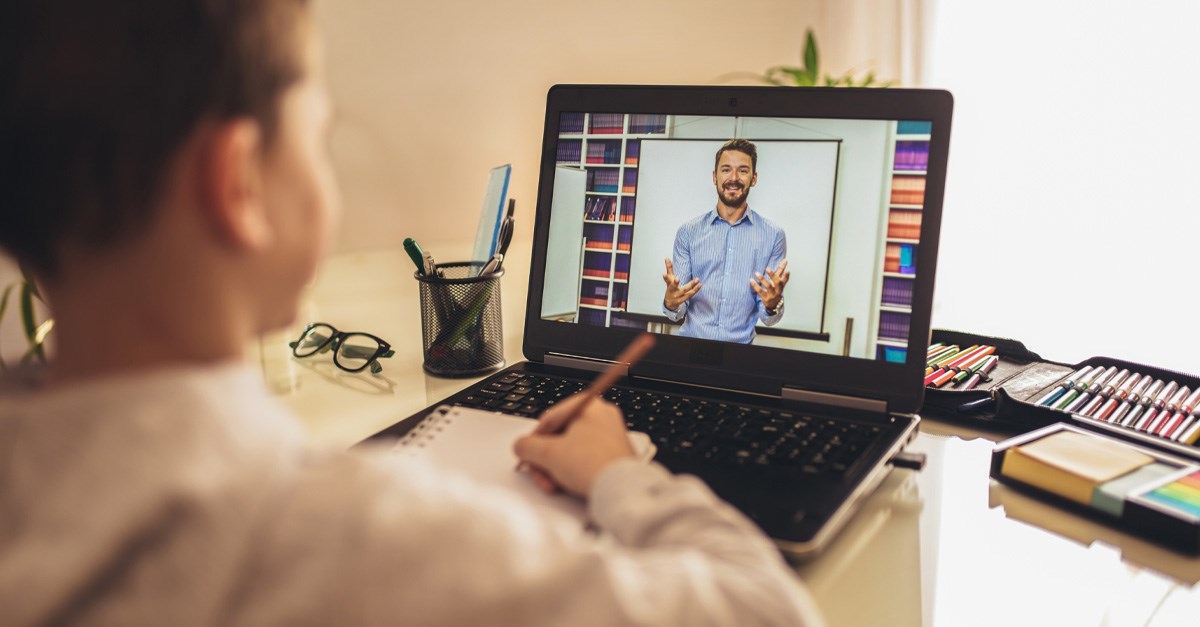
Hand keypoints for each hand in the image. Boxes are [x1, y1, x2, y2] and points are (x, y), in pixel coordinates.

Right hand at [513, 395, 634, 496]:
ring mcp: (610, 436)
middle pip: (560, 436)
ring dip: (556, 468)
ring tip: (553, 483)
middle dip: (546, 459)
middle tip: (539, 472)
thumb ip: (526, 446)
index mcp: (589, 406)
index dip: (535, 439)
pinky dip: (573, 471)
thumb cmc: (594, 465)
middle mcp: (602, 417)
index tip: (529, 453)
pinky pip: (586, 459)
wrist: (622, 490)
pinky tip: (567, 485)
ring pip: (571, 450)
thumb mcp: (548, 453)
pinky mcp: (614, 455)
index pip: (550, 418)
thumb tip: (522, 447)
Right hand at [662, 258, 699, 309]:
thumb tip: (667, 257)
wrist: (670, 303)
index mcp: (669, 284)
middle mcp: (672, 290)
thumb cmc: (671, 287)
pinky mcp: (683, 300)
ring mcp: (677, 296)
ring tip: (697, 279)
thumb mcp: (670, 278)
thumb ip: (669, 268)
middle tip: (677, 279)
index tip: (663, 274)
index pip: (667, 280)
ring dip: (691, 285)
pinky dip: (695, 290)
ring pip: (684, 290)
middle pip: (674, 286)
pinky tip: (700, 285)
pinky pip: (690, 294)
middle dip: (675, 283)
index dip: (665, 277)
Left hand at [750, 259, 789, 311]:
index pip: (785, 279)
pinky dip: (755, 286)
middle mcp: (778, 290)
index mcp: (781, 285)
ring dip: (762, 279)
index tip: (788, 271)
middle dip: (772, 275)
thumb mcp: (778, 281)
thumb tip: (785, 260)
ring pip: (768, 286)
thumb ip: (780, 270)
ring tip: (756, 273)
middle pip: (777, 282)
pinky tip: (751, 280)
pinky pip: (760, 291)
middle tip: (767, 268)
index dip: (786, 275)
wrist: (773, 304)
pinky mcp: (766, 298)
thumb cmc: (775, 289)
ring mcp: (772, 294)